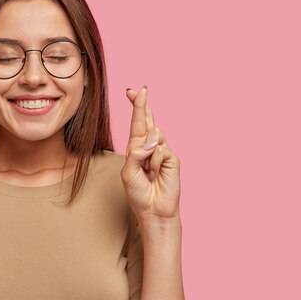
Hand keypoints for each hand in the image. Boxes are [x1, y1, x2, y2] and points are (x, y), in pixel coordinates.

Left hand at [121, 86, 180, 221]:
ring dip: (146, 153)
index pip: (136, 124)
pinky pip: (160, 151)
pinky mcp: (172, 159)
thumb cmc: (139, 193)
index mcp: (137, 149)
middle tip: (140, 89)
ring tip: (147, 172)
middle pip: (147, 121)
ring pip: (152, 137)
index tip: (131, 91)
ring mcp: (162, 152)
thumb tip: (152, 139)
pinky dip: (154, 161)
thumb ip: (136, 153)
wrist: (153, 210)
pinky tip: (154, 173)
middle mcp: (150, 147)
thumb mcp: (128, 172)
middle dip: (141, 105)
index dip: (135, 107)